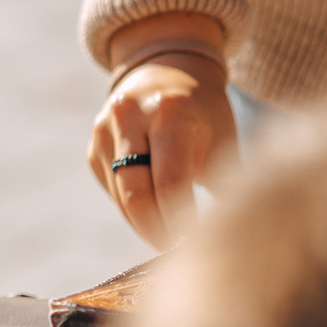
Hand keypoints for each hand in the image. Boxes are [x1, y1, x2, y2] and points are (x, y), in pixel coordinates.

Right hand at [90, 15, 236, 249]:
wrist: (164, 71)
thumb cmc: (205, 113)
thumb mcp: (222, 137)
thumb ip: (224, 180)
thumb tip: (232, 235)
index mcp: (169, 111)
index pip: (170, 181)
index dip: (183, 220)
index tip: (201, 246)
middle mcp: (129, 117)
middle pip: (136, 194)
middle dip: (159, 231)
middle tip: (180, 255)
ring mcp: (104, 132)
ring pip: (121, 199)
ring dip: (146, 226)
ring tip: (173, 242)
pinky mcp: (93, 148)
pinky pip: (113, 193)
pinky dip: (134, 212)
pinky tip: (156, 217)